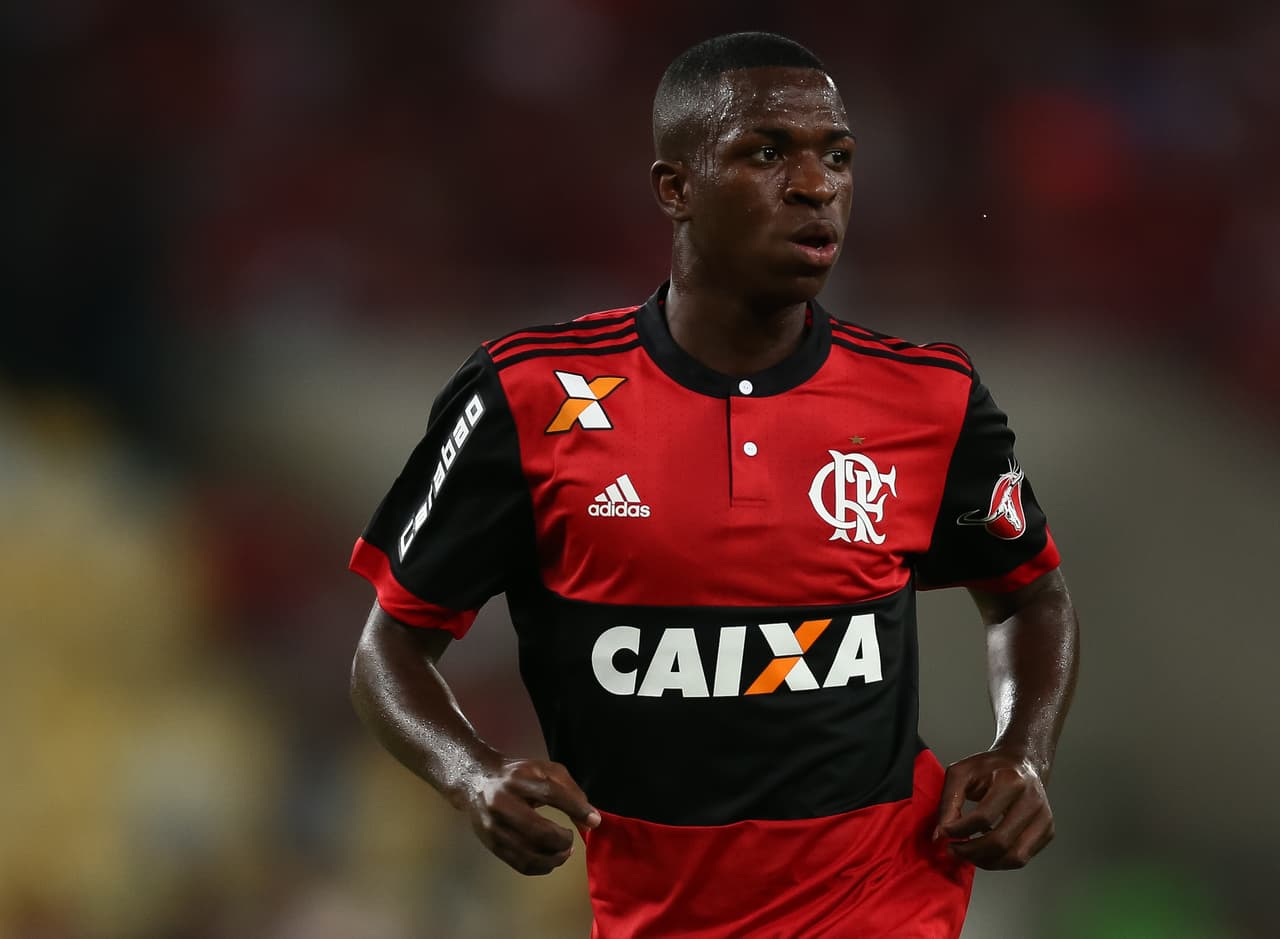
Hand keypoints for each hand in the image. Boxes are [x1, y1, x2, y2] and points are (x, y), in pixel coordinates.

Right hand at [462, 757, 601, 874]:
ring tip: (564, 852)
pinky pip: (519, 863)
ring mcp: (494, 826)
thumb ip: (570, 791)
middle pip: (538, 830)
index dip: (576, 808)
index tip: (595, 821)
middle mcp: (502, 802)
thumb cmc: (517, 775)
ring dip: (554, 858)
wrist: (476, 780)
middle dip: (562, 840)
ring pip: (528, 853)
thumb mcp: (545, 770)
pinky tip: (550, 860)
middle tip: (571, 839)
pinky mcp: (491, 844)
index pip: (551, 793)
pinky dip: (540, 867)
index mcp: (519, 779)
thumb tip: (590, 820)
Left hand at [934, 748, 1053, 869]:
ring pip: (1014, 857)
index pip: (983, 817)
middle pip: (1000, 841)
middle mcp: (1032, 800)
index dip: (959, 830)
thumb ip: (948, 801)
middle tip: (953, 850)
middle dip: (971, 852)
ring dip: (985, 862)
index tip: (943, 833)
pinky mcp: (1048, 830)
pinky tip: (985, 850)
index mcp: (1011, 781)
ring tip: (967, 853)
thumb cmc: (990, 767)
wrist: (1022, 762)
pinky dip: (1000, 860)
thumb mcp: (961, 773)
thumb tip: (940, 834)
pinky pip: (1022, 858)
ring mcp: (1043, 818)